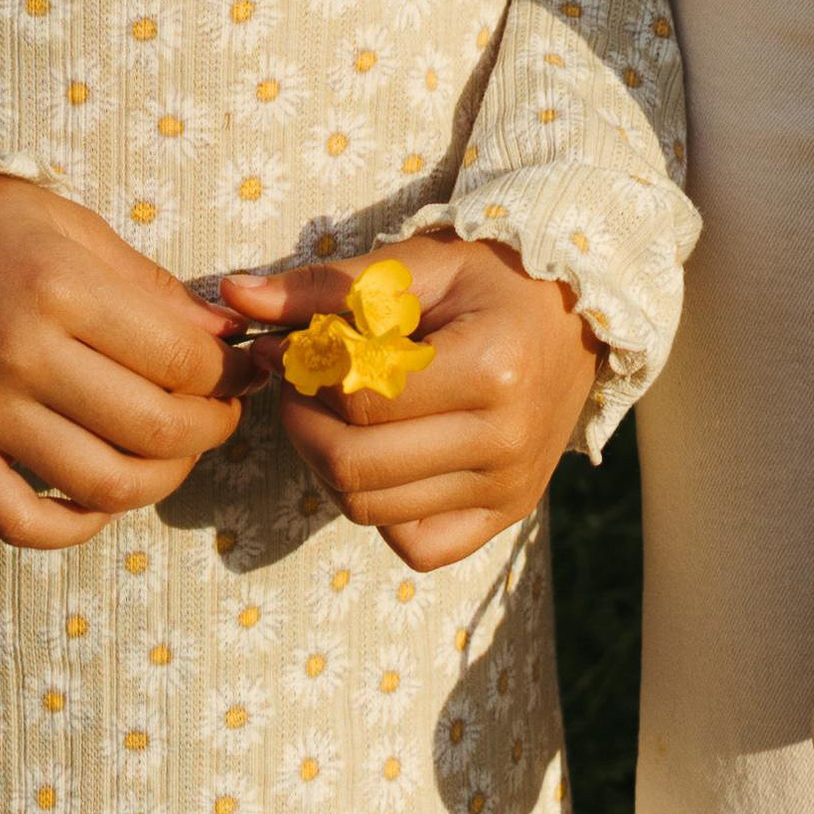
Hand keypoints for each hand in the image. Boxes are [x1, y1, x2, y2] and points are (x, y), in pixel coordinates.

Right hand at [0, 173, 243, 551]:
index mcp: (60, 288)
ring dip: (159, 482)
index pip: (181, 361)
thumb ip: (149, 287)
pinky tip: (99, 501)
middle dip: (210, 430)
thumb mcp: (70, 226)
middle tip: (217, 414)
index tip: (242, 371)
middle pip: (155, 430)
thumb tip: (223, 339)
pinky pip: (19, 520)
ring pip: (101, 485)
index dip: (229, 375)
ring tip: (169, 455)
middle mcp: (20, 356)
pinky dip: (73, 528)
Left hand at [219, 233, 598, 571]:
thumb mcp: (415, 267)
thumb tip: (236, 297)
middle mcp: (505, 441)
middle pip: (354, 465)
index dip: (305, 375)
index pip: (358, 399)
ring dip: (329, 464)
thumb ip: (324, 286)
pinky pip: (416, 546)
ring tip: (333, 415)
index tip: (290, 347)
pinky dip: (380, 512)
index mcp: (490, 369)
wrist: (577, 315)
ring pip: (370, 510)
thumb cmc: (494, 279)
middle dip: (303, 425)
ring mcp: (509, 487)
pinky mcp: (507, 515)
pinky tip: (380, 459)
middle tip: (299, 387)